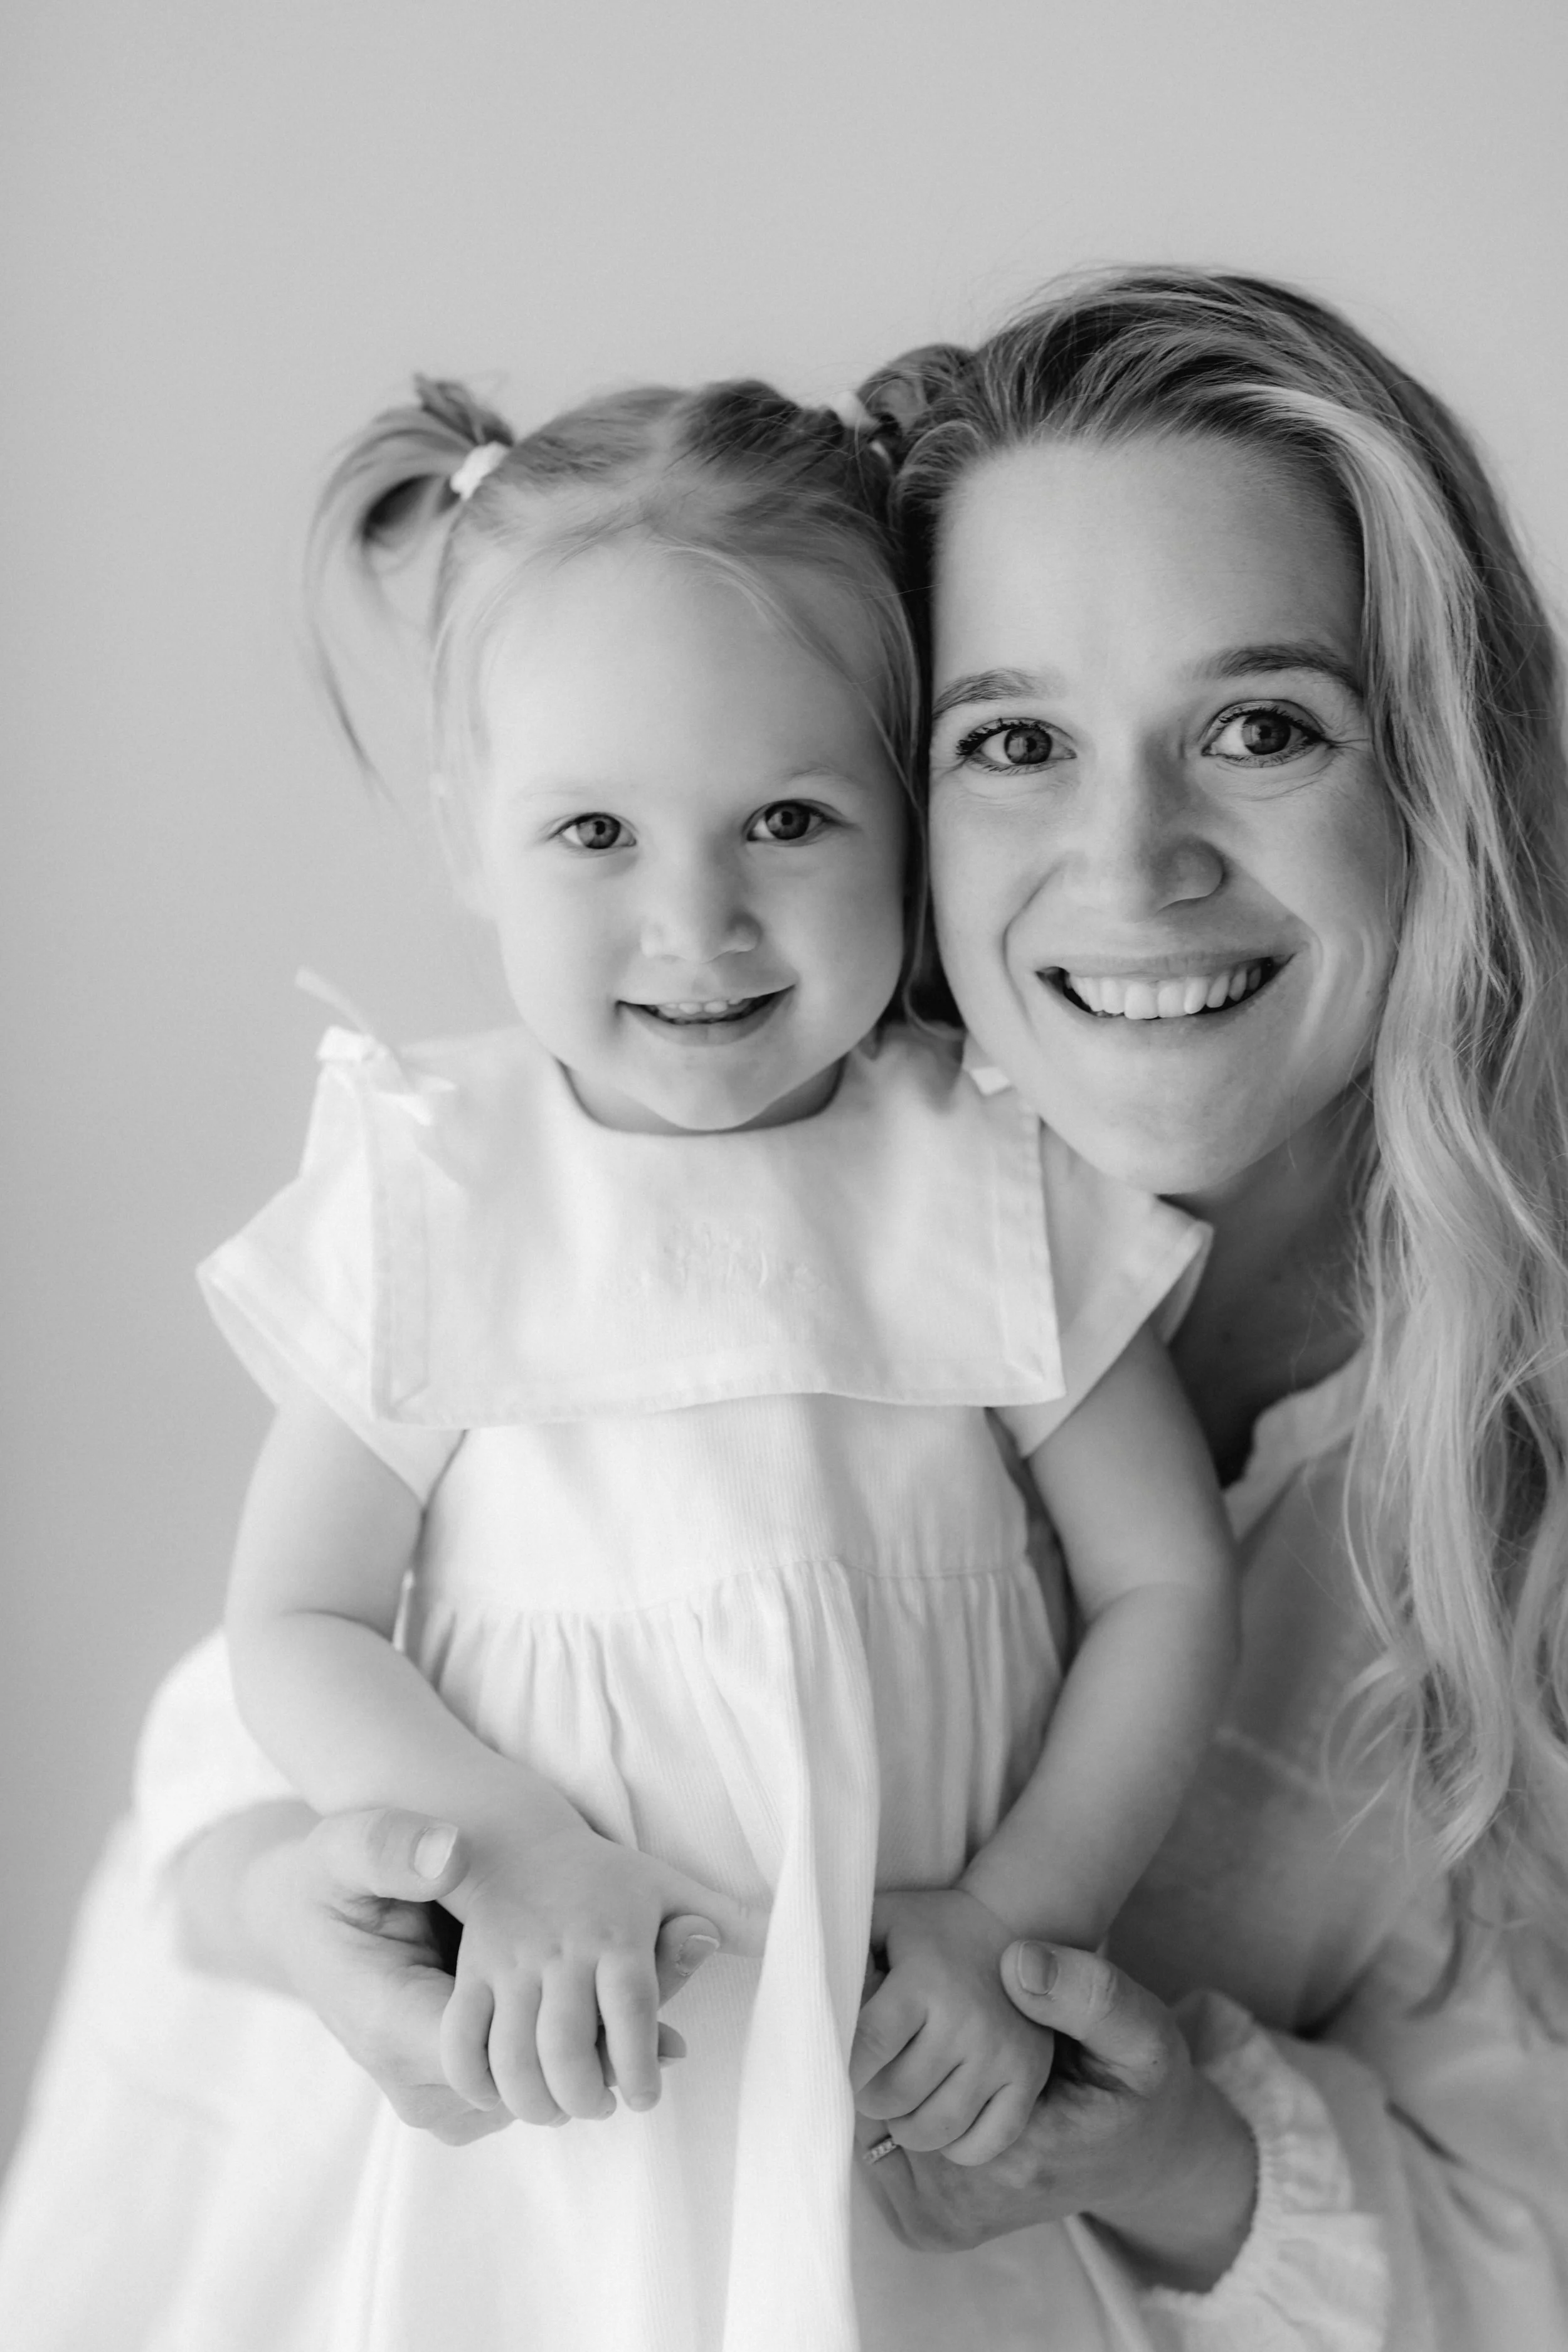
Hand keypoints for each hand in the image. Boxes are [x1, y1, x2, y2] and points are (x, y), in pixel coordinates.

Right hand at [178, 1802, 732, 2147]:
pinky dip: (586, 2041)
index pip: (516, 2059)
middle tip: (693, 1941)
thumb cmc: (325, 1878)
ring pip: (551, 2089)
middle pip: (546, 2081)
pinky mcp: (460, 2093)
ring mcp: (441, 2099)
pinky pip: (538, 2082)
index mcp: (392, 2027)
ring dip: (612, 2035)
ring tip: (680, 1955)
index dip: (599, 2019)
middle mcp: (420, 2084)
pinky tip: (630, 1987)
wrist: (297, 1917)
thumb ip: (391, 1847)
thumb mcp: (346, 1845)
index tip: (660, 1953)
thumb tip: (449, 1852)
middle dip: (621, 2022)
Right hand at [440, 1820, 766, 2127]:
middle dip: (586, 2096)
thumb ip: (728, 1920)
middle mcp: (560, 1951)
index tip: (648, 2096)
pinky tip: (502, 2095)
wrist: (521, 1844)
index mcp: (616, 1934)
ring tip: (560, 2107)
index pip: (632, 2008)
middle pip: (565, 2045)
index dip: (643, 2063)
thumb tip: (793, 1936)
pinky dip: (477, 2082)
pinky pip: (461, 2042)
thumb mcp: (673, 1888)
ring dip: (535, 2100)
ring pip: (511, 2055)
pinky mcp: (471, 1976)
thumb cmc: (610, 1880)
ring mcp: (508, 1964)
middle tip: (603, 2106)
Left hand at [850, 1889, 1055, 2164]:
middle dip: (869, 2099)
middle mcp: (966, 2021)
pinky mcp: (1029, 2076)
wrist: (1013, 1922)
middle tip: (866, 2087)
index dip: (843, 2070)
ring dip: (905, 2127)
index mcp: (924, 1981)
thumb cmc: (930, 1927)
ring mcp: (1002, 2054)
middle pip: (896, 2095)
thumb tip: (790, 1981)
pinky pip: (988, 2141)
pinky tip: (940, 2122)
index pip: (868, 2047)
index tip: (834, 2072)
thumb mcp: (881, 1919)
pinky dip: (957, 2146)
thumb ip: (839, 1946)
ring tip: (898, 2105)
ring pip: (937, 2128)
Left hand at [855, 1941, 1256, 2292]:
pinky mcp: (936, 2226)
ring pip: (869, 2132)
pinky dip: (882, 2115)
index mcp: (1016, 2155)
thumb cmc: (1141, 2090)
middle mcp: (969, 2202)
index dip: (890, 2016)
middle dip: (877, 2050)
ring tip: (908, 2034)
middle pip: (877, 2108)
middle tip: (892, 1994)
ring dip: (877, 2078)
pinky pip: (878, 2158)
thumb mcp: (1141, 2032)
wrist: (1148, 2159)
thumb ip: (1091, 1995)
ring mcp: (947, 2222)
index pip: (903, 2077)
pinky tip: (917, 2073)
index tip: (896, 1973)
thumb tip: (1018, 1964)